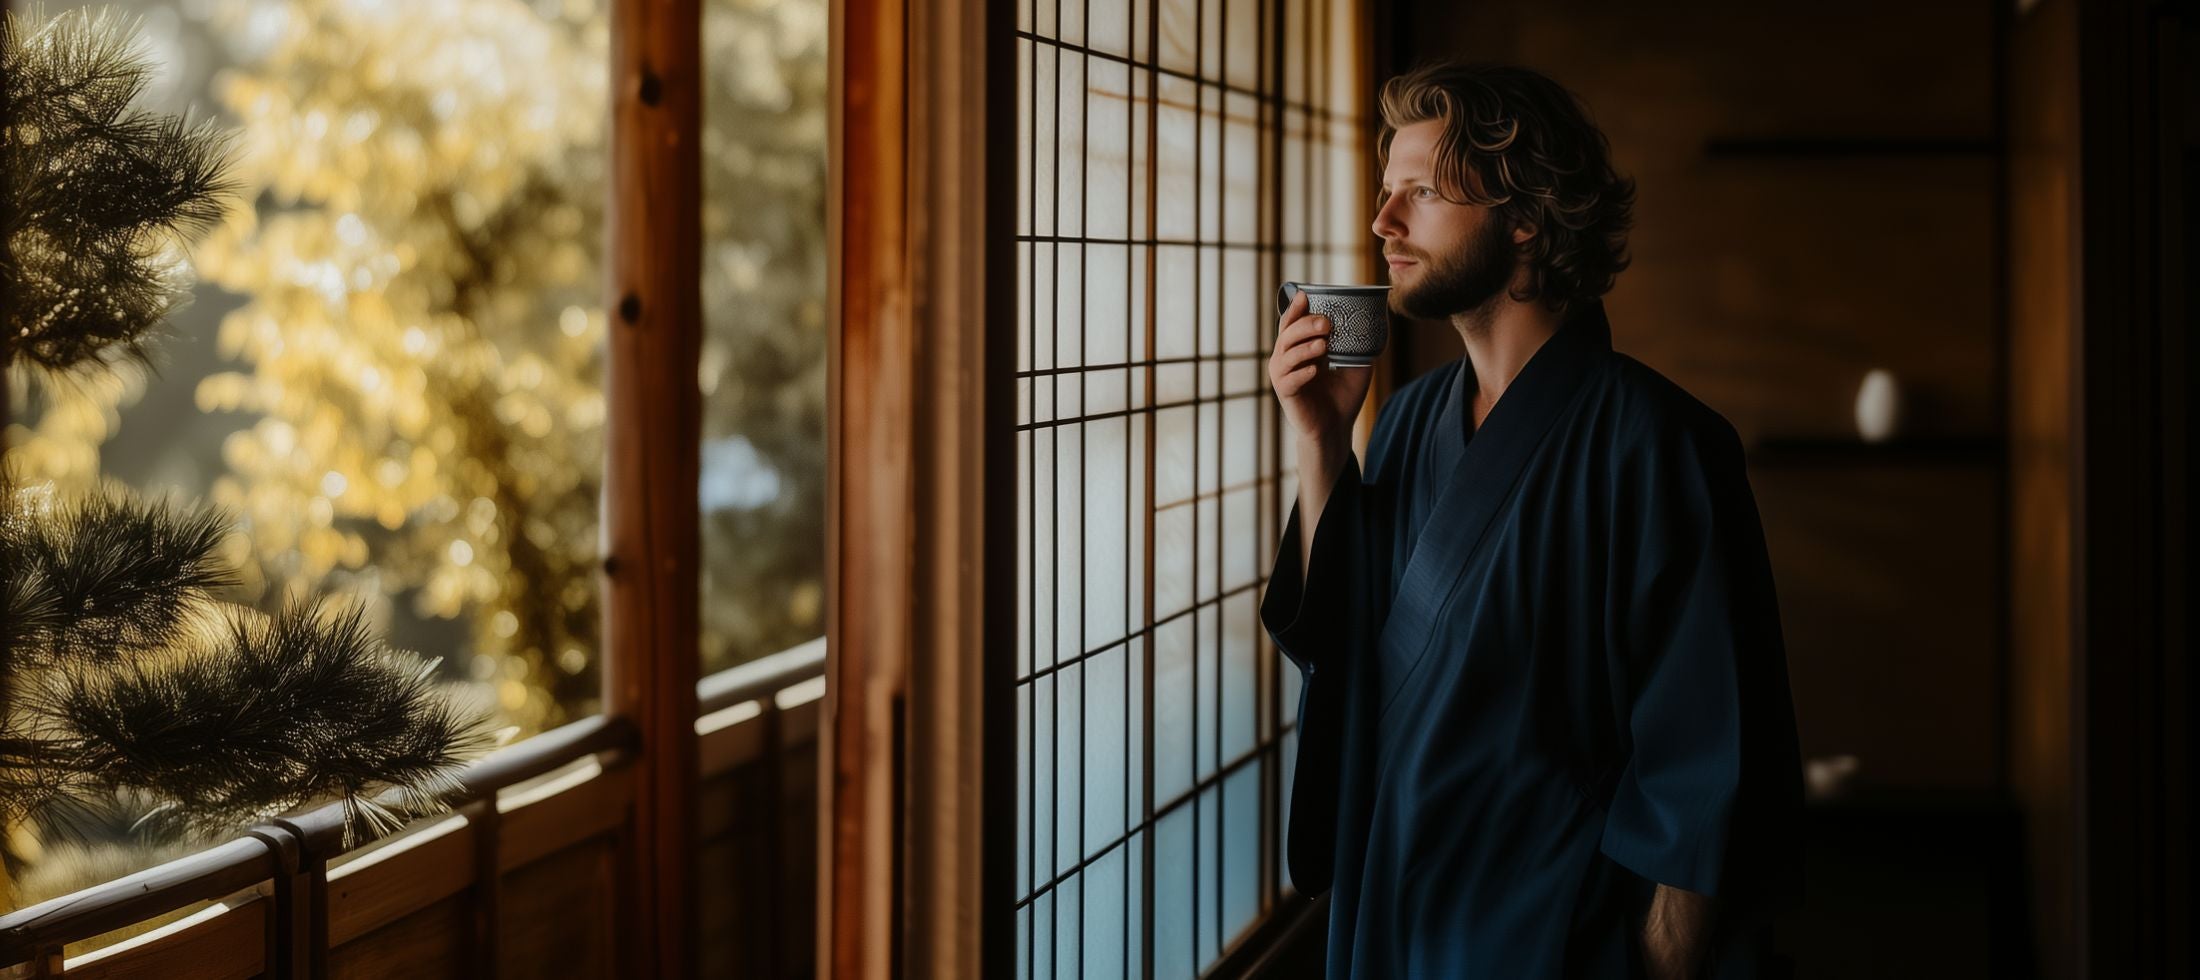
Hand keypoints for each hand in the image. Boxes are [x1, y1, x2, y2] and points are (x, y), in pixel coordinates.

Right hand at [1268, 291, 1373, 448]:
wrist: (1336, 428)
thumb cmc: (1343, 395)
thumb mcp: (1355, 364)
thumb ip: (1358, 343)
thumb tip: (1375, 318)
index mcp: (1300, 348)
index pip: (1292, 322)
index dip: (1296, 308)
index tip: (1305, 294)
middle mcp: (1287, 359)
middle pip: (1288, 333)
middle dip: (1305, 325)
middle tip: (1327, 324)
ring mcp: (1284, 376)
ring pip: (1286, 355)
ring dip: (1304, 347)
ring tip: (1324, 345)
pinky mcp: (1286, 394)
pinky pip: (1289, 380)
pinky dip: (1301, 373)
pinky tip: (1315, 370)